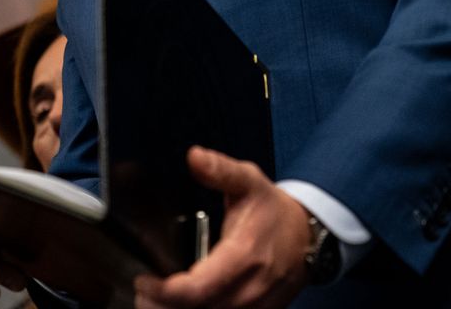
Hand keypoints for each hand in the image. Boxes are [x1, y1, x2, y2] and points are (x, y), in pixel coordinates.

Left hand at [133, 146, 311, 308]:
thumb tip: (195, 157)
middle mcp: (249, 288)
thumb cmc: (274, 212)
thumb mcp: (249, 182)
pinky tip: (179, 303)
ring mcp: (253, 306)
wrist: (307, 237)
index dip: (165, 290)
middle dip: (163, 304)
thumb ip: (220, 170)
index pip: (198, 288)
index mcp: (243, 255)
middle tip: (143, 290)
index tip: (144, 280)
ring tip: (155, 297)